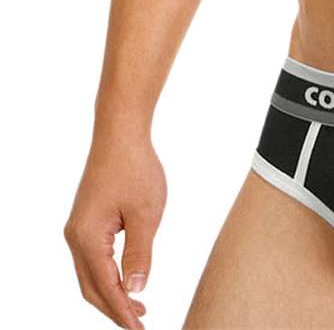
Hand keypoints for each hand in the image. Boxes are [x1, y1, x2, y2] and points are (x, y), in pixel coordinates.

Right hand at [64, 131, 166, 329]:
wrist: (120, 134)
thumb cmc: (136, 169)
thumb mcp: (146, 214)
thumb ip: (140, 253)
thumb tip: (137, 289)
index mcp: (87, 238)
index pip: (105, 287)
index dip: (122, 312)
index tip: (140, 329)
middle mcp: (75, 237)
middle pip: (91, 287)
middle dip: (114, 309)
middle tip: (140, 324)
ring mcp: (78, 229)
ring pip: (90, 274)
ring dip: (111, 293)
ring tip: (137, 307)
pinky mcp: (85, 220)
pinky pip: (93, 259)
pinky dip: (108, 275)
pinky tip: (126, 279)